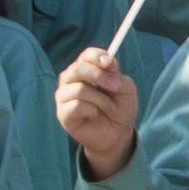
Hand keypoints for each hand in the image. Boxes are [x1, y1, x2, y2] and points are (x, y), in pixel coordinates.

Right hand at [54, 49, 138, 177]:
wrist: (118, 134)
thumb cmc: (120, 108)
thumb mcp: (125, 88)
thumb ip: (116, 74)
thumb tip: (108, 61)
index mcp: (86, 68)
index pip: (86, 55)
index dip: (97, 56)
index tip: (110, 63)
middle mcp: (71, 79)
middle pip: (78, 68)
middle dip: (100, 77)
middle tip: (116, 87)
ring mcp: (64, 96)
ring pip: (79, 89)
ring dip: (101, 100)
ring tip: (108, 108)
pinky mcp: (62, 113)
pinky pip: (76, 106)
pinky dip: (92, 111)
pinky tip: (95, 115)